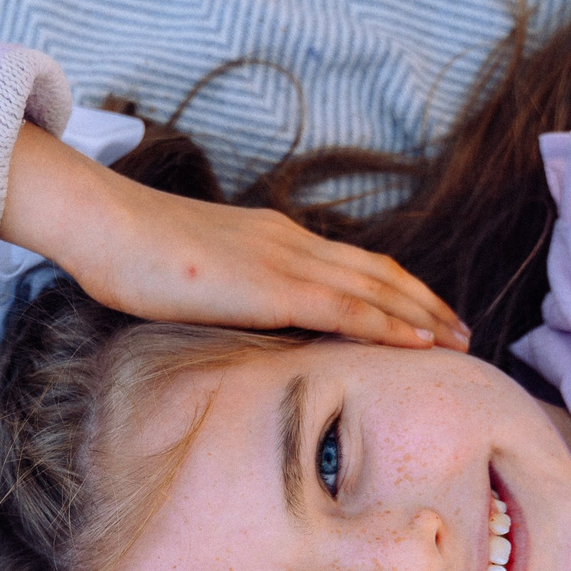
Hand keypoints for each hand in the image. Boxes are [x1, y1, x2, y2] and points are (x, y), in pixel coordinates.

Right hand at [0, 123, 466, 350]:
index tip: (425, 314)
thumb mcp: (194, 273)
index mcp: (273, 238)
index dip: (396, 288)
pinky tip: (420, 344)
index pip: (351, 263)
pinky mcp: (273, 287)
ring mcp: (286, 262)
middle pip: (379, 272)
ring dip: (423, 316)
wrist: (106, 226)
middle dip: (426, 303)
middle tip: (463, 332)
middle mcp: (291, 243)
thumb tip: (242, 320)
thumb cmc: (133, 254)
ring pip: (376, 288)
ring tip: (459, 341)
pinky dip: (390, 325)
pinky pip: (347, 308)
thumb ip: (227, 291)